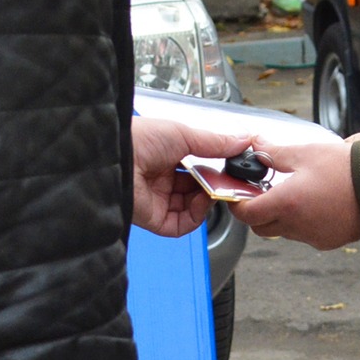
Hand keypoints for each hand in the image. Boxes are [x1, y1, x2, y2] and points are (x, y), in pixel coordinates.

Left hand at [130, 118, 253, 237]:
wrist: (116, 156)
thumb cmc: (140, 138)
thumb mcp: (184, 134)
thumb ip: (215, 142)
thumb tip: (242, 141)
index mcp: (165, 156)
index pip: (196, 169)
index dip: (214, 170)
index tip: (231, 168)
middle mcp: (160, 179)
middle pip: (196, 190)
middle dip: (214, 186)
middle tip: (227, 181)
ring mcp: (157, 199)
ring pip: (191, 209)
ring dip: (207, 201)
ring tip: (214, 190)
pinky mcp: (153, 218)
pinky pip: (180, 225)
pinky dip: (195, 217)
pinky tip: (201, 203)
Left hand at [226, 138, 359, 249]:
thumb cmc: (349, 170)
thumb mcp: (307, 153)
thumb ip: (275, 152)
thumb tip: (255, 145)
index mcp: (287, 204)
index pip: (246, 214)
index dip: (237, 202)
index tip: (238, 191)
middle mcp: (297, 226)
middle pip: (262, 226)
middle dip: (258, 210)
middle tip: (265, 189)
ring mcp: (314, 236)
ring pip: (284, 231)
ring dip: (282, 215)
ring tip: (296, 191)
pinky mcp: (329, 241)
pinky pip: (306, 234)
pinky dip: (303, 221)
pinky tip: (316, 201)